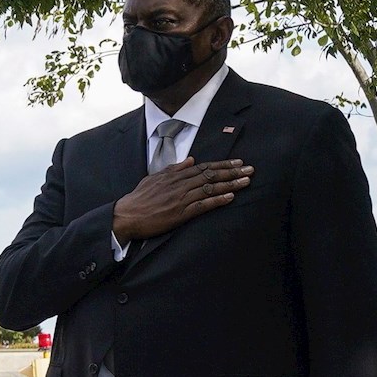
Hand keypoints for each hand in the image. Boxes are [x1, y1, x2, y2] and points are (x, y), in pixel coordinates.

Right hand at [111, 158, 253, 244]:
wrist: (126, 216)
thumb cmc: (138, 198)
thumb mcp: (154, 178)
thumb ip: (174, 169)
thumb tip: (190, 160)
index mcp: (175, 176)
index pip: (204, 167)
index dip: (222, 165)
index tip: (237, 162)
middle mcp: (180, 185)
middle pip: (211, 175)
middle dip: (232, 172)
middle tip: (250, 169)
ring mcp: (181, 199)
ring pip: (210, 188)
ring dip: (230, 184)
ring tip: (246, 181)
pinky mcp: (180, 213)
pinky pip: (203, 205)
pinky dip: (217, 200)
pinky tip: (230, 197)